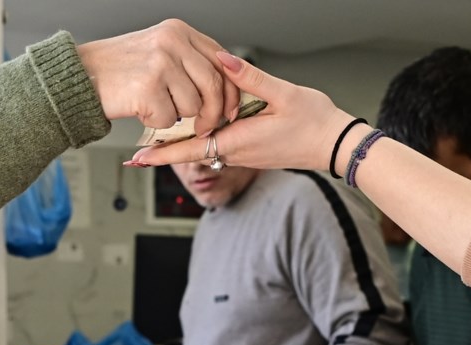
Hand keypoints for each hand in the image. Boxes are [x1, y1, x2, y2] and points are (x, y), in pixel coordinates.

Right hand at [77, 19, 238, 134]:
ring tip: (155, 105)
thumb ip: (188, 60)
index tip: (231, 109)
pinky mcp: (147, 88)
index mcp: (178, 31)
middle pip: (213, 84)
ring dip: (177, 117)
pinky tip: (140, 109)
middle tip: (206, 128)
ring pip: (193, 106)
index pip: (220, 60)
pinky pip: (169, 119)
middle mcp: (171, 42)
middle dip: (214, 113)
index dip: (230, 88)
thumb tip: (223, 85)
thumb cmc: (118, 69)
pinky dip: (157, 122)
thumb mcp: (157, 50)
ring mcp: (160, 64)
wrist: (79, 76)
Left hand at [130, 52, 355, 172]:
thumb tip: (221, 60)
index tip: (137, 159)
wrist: (336, 145)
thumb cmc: (315, 122)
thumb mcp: (283, 93)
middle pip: (192, 151)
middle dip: (164, 151)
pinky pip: (220, 144)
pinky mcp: (251, 149)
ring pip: (206, 147)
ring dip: (183, 143)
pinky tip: (196, 128)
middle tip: (135, 153)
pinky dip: (204, 138)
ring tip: (155, 141)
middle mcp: (236, 151)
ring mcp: (243, 153)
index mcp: (239, 139)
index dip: (161, 155)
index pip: (190, 150)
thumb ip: (248, 77)